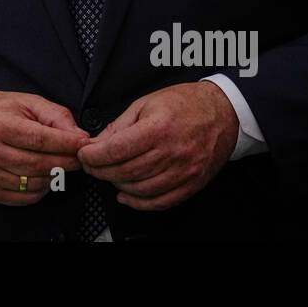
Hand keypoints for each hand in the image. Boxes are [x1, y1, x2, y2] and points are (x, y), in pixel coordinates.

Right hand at [0, 91, 92, 205]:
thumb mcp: (25, 102)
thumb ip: (54, 115)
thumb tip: (78, 135)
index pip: (40, 139)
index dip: (66, 144)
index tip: (83, 143)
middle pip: (38, 164)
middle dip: (65, 162)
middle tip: (78, 157)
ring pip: (33, 182)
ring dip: (54, 176)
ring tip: (60, 165)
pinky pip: (23, 196)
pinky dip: (40, 189)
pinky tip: (44, 176)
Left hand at [77, 81, 238, 210]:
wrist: (223, 112)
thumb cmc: (185, 103)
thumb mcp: (146, 103)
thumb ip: (119, 125)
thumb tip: (96, 143)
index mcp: (158, 127)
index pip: (117, 149)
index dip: (94, 156)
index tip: (84, 154)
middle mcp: (172, 152)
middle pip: (126, 171)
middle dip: (101, 171)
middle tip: (91, 166)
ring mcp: (184, 171)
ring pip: (140, 189)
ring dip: (117, 185)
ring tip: (108, 176)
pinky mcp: (192, 183)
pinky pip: (161, 202)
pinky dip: (139, 203)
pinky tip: (126, 196)